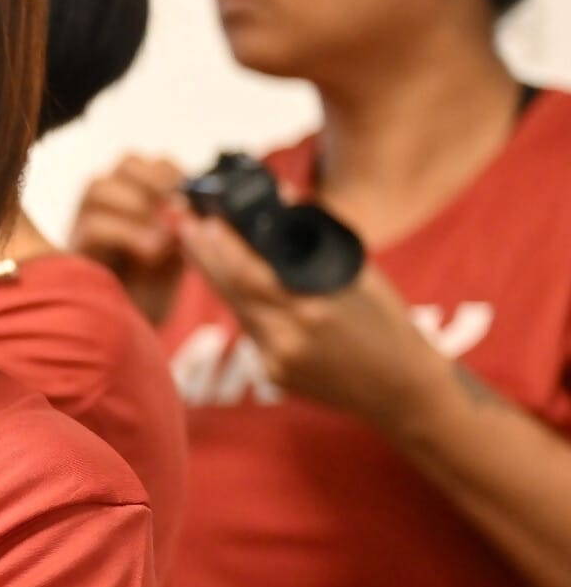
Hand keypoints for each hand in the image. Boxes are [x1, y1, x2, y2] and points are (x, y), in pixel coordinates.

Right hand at [69, 154, 188, 322]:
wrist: (128, 331)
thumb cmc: (152, 287)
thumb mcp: (178, 249)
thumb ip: (184, 225)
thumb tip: (194, 209)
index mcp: (135, 193)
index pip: (152, 161)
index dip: (175, 170)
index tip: (197, 193)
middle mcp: (106, 201)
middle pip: (127, 163)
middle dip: (157, 180)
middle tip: (181, 209)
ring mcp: (84, 222)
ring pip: (101, 186)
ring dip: (139, 205)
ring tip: (166, 233)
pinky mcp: (74, 249)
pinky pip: (95, 225)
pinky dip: (128, 233)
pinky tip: (153, 250)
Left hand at [179, 214, 447, 428]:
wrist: (403, 390)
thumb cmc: (388, 324)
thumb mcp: (360, 275)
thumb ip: (317, 238)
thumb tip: (283, 196)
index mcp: (313, 309)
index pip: (250, 273)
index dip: (222, 246)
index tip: (206, 217)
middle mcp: (289, 338)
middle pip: (231, 290)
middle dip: (203, 254)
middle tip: (183, 222)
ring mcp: (277, 361)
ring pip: (236, 310)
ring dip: (215, 276)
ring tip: (197, 244)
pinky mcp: (273, 376)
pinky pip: (251, 332)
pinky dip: (242, 305)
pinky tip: (231, 283)